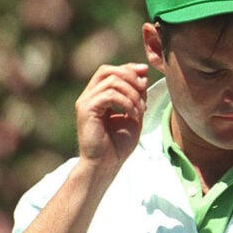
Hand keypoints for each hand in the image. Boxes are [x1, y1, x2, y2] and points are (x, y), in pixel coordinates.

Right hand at [75, 63, 148, 179]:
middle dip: (130, 76)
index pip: (111, 71)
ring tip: (141, 109)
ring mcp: (86, 102)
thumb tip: (143, 74)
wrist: (106, 164)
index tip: (146, 74)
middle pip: (108, 70)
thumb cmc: (118, 143)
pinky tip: (133, 114)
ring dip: (132, 93)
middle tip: (144, 90)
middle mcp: (89, 96)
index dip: (129, 68)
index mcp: (98, 96)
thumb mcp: (134, 113)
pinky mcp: (86, 110)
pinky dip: (127, 102)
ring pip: (112, 81)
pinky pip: (110, 95)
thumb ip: (137, 94)